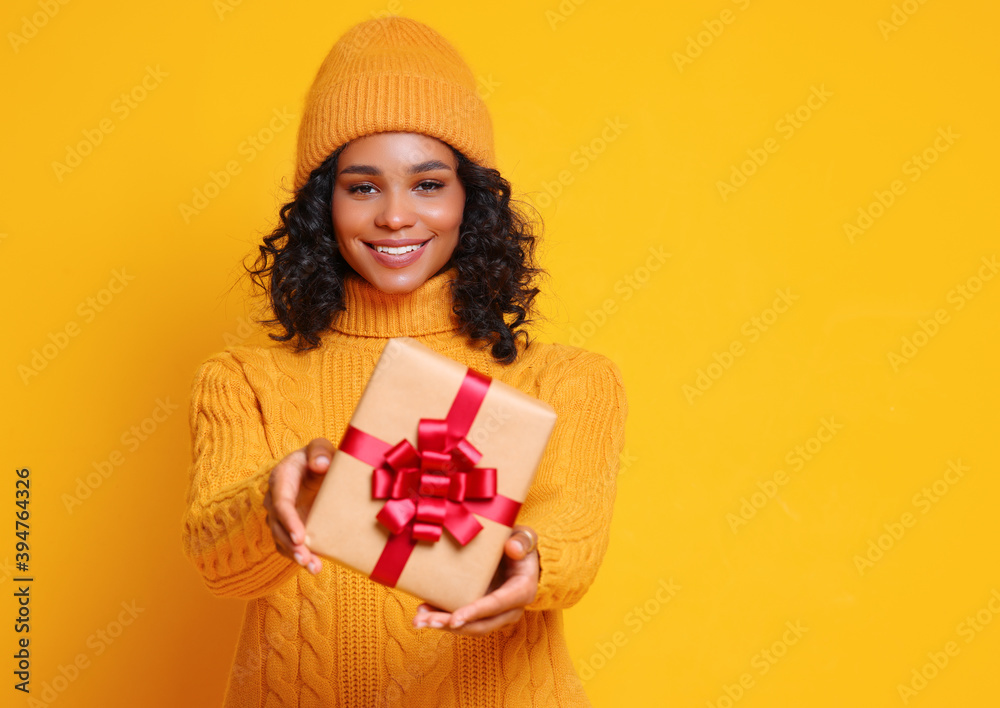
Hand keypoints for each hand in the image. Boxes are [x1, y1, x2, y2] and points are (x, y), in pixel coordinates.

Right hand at [261, 437, 334, 574]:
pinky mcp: (291, 527)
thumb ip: (320, 451)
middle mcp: (276, 499)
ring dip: (296, 555)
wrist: (319, 468)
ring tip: (314, 568)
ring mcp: (282, 516)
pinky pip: (290, 545)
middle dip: (290, 545)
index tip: (300, 536)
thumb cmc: (320, 456)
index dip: (288, 521)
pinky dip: (300, 557)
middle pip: (278, 526)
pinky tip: (315, 567)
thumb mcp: (321, 447)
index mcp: (281, 479)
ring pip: (282, 539)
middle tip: (305, 559)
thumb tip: (319, 465)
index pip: (280, 503)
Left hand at [412, 525, 539, 634]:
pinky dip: (442, 617)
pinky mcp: (480, 611)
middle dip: (451, 625)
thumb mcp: (525, 538)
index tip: (455, 619)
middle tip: (427, 622)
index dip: (475, 613)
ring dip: (442, 625)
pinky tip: (424, 613)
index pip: (496, 606)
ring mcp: (494, 614)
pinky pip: (461, 619)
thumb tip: (512, 548)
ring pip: (468, 626)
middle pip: (479, 624)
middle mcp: (509, 610)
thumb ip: (522, 541)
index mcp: (521, 591)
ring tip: (419, 620)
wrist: (519, 552)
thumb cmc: (520, 543)